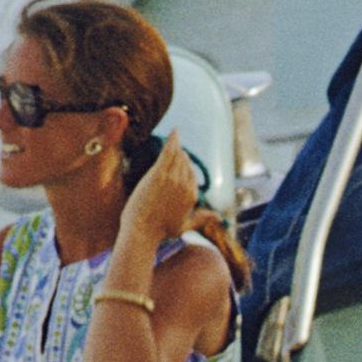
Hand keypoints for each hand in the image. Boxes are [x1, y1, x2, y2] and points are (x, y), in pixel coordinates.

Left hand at [119, 137, 203, 252]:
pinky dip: (173, 140)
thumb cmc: (160, 231)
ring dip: (176, 147)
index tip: (177, 163)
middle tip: (173, 150)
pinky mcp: (160, 174)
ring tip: (174, 139)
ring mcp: (173, 179)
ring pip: (178, 156)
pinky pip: (169, 152)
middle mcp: (185, 186)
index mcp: (192, 196)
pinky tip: (175, 130)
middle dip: (180, 157)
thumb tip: (219, 217)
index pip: (191, 175)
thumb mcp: (185, 226)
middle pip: (186, 164)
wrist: (142, 230)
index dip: (184, 168)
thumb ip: (202, 219)